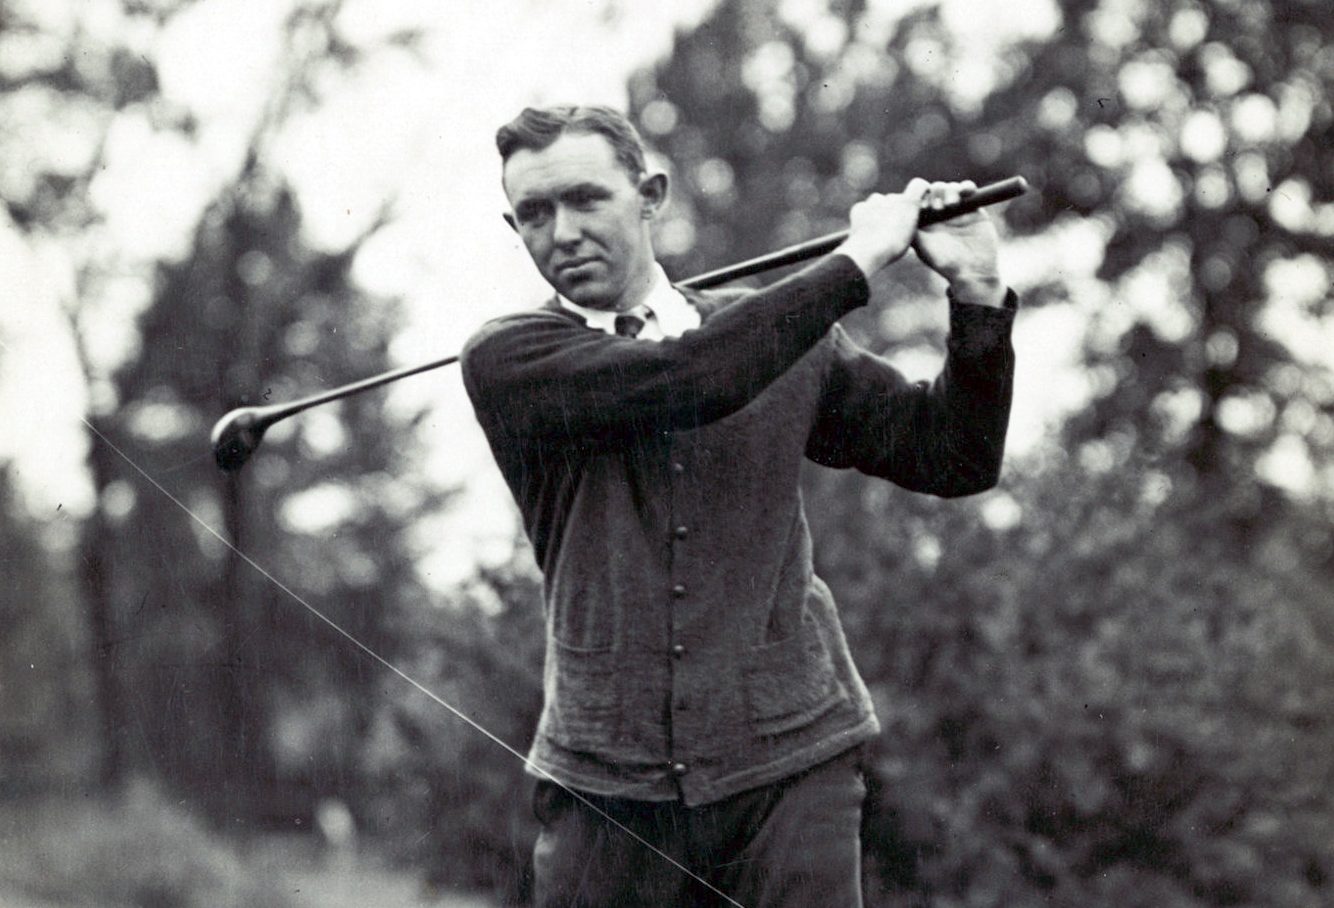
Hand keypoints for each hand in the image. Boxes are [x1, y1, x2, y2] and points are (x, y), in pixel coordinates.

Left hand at [836, 178, 930, 276]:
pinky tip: (867, 230)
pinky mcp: (859, 207)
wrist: (867, 251)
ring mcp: (874, 201)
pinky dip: (866, 216)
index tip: (920, 200)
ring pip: (879, 201)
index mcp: (909, 203)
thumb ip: (911, 224)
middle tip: (894, 227)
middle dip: (897, 208)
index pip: (919, 184)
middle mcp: (892, 197)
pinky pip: (865, 208)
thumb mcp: (910, 238)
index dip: (921, 190)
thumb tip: (909, 225)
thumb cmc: (893, 247)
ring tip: (880, 229)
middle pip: (897, 198)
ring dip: (881, 210)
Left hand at [914, 181, 1004, 307]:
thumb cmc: (945, 261)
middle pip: (935, 190)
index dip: (921, 197)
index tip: (923, 207)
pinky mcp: (973, 208)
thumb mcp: (922, 245)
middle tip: (937, 208)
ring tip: (951, 203)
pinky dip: (966, 186)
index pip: (921, 198)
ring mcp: (957, 209)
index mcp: (927, 219)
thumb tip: (899, 211)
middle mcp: (941, 213)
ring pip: (951, 187)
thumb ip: (911, 228)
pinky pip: (969, 190)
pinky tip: (966, 191)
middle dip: (935, 193)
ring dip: (949, 190)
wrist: (973, 271)